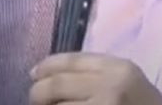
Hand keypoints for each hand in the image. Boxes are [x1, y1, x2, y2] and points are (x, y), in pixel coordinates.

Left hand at [29, 53, 161, 104]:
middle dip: (37, 94)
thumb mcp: (128, 81)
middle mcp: (110, 87)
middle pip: (56, 85)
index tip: (33, 75)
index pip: (70, 61)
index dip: (46, 67)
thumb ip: (97, 75)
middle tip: (35, 100)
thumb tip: (49, 77)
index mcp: (118, 68)